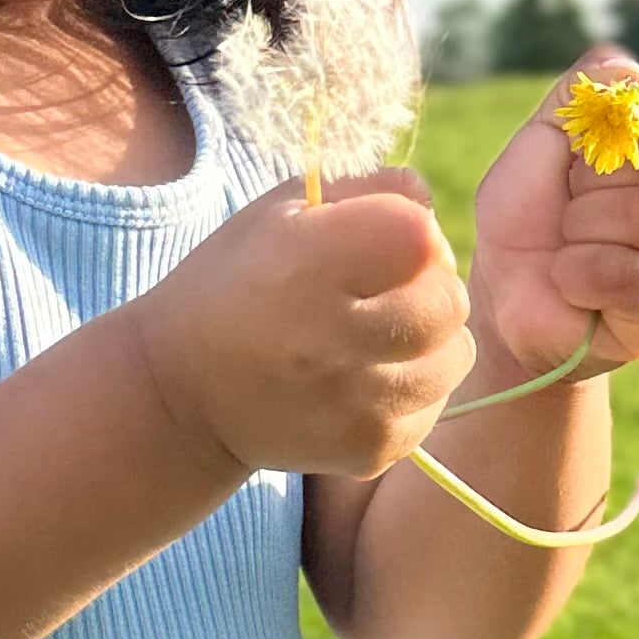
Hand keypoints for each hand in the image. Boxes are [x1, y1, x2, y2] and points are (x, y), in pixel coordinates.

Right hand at [133, 174, 473, 481]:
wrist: (184, 394)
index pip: (420, 238)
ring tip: (377, 337)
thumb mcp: (279, 211)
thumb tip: (429, 200)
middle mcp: (330, 339)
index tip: (378, 243)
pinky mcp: (369, 449)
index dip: (411, 232)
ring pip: (455, 355)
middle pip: (449, 300)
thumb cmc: (238, 283)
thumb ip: (365, 189)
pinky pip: (434, 405)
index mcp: (304, 266)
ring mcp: (353, 403)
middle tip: (383, 292)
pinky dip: (413, 389)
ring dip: (429, 340)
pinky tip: (365, 380)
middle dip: (428, 287)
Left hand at [466, 53, 638, 381]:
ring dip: (585, 225)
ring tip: (569, 241)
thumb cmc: (529, 214)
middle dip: (598, 174)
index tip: (584, 139)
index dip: (624, 113)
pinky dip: (579, 272)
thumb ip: (579, 95)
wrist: (506, 294)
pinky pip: (630, 274)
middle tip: (572, 198)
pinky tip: (571, 280)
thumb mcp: (540, 140)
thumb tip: (627, 67)